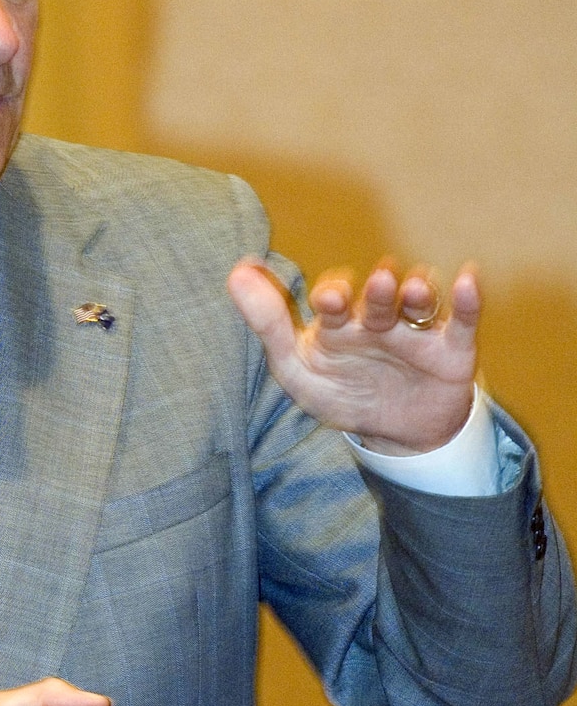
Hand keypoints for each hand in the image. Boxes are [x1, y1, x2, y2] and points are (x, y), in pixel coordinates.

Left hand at [226, 257, 479, 452]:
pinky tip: (468, 278)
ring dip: (419, 292)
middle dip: (380, 292)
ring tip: (415, 289)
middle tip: (379, 284)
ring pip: (419, 303)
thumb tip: (237, 271)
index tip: (331, 298)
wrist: (395, 434)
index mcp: (339, 322)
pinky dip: (468, 299)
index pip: (335, 299)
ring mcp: (416, 331)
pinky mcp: (452, 348)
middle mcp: (378, 319)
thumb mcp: (297, 369)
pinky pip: (463, 319)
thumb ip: (268, 324)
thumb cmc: (341, 393)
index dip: (334, 295)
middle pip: (380, 298)